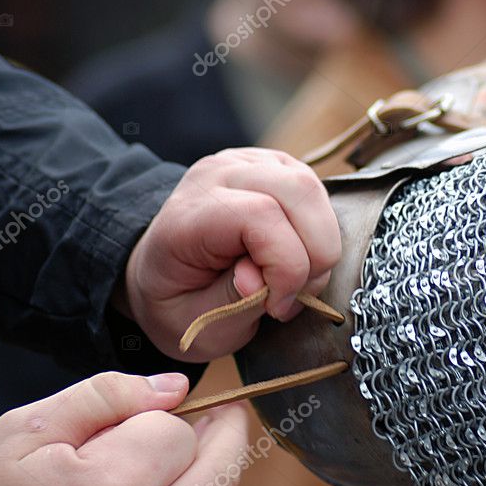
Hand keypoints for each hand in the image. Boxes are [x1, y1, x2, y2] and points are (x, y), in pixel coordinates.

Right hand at [0, 372, 248, 485]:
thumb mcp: (24, 432)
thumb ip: (106, 396)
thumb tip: (174, 386)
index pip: (180, 432)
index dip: (162, 414)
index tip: (143, 411)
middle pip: (221, 473)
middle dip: (224, 435)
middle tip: (219, 412)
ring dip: (203, 478)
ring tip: (171, 456)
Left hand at [120, 147, 341, 361]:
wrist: (164, 274)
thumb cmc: (181, 301)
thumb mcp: (195, 321)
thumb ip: (231, 302)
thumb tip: (262, 280)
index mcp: (188, 216)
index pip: (260, 214)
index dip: (287, 265)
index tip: (279, 305)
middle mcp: (217, 176)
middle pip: (297, 190)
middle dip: (315, 254)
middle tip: (295, 294)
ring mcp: (247, 163)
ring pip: (312, 187)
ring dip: (321, 242)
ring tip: (298, 278)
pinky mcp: (273, 165)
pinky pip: (314, 190)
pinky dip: (319, 229)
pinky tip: (299, 254)